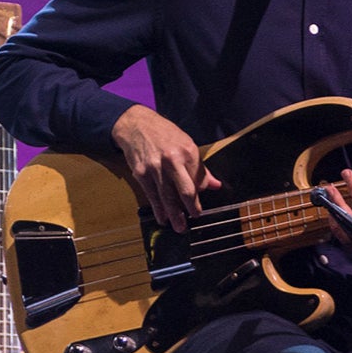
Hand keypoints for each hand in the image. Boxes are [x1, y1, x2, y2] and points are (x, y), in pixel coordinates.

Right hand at [111, 104, 221, 232]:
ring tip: (179, 227)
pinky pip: (152, 195)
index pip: (198, 179)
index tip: (200, 205)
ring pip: (167, 196)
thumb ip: (200, 168)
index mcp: (187, 152)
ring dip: (174, 214)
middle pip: (185, 190)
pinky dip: (158, 208)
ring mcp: (155, 168)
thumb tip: (215, 185)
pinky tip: (162, 217)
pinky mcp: (141, 173)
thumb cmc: (164, 134)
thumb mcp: (186, 144)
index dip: (200, 194)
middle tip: (194, 219)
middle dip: (191, 208)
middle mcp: (172, 160)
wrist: (136, 125)